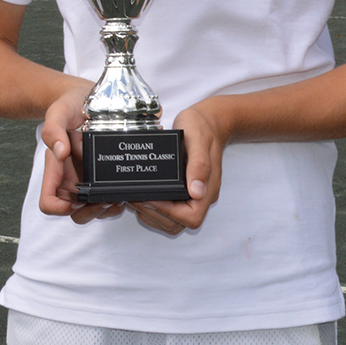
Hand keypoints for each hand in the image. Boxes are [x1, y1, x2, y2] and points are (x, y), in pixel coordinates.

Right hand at [38, 84, 125, 223]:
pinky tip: (126, 191)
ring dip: (107, 209)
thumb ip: (54, 129)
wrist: (85, 96)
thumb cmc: (68, 105)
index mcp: (56, 169)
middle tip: (106, 200)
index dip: (61, 208)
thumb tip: (60, 152)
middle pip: (74, 213)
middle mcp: (71, 177)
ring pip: (93, 210)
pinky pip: (108, 199)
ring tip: (119, 196)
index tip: (78, 200)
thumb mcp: (59, 111)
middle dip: (91, 212)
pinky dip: (118, 201)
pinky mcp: (104, 175)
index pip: (49, 202)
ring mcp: (88, 178)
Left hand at [127, 102, 226, 235]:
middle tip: (136, 199)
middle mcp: (201, 195)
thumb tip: (196, 191)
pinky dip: (154, 208)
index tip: (151, 198)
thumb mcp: (198, 139)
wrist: (209, 120)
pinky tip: (143, 194)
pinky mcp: (184, 191)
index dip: (168, 213)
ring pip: (173, 221)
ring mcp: (193, 195)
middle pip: (179, 223)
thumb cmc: (203, 127)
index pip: (191, 217)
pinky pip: (169, 210)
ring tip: (136, 198)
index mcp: (208, 188)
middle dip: (154, 214)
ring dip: (152, 214)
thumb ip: (199, 165)